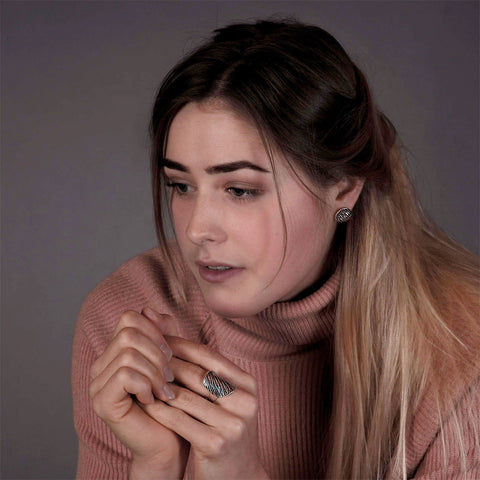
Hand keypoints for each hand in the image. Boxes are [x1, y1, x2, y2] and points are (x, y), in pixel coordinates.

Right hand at [89, 308, 188, 478]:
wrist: (169, 443)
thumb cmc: (172, 401)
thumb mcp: (172, 360)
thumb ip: (163, 333)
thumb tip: (150, 309)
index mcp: (116, 352)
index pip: (130, 317)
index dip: (155, 329)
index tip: (170, 353)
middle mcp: (102, 365)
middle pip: (129, 332)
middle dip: (158, 352)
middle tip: (170, 375)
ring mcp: (97, 384)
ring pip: (129, 353)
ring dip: (155, 371)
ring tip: (165, 389)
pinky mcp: (102, 402)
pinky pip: (126, 375)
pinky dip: (146, 384)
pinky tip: (153, 399)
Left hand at [142, 336, 268, 479]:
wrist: (240, 476)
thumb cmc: (228, 431)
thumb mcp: (230, 400)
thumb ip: (213, 375)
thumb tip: (182, 344)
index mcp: (248, 385)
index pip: (210, 356)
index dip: (183, 346)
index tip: (161, 340)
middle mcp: (245, 401)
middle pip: (198, 374)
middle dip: (168, 366)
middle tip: (145, 358)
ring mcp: (232, 424)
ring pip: (186, 397)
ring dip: (160, 387)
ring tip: (142, 379)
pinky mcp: (215, 444)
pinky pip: (179, 420)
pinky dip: (160, 411)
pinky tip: (147, 404)